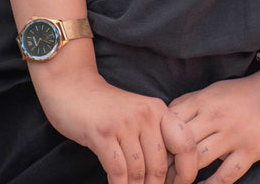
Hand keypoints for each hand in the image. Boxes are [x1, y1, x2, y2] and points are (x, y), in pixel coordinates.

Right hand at [31, 56, 197, 183]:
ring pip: (139, 172)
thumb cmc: (106, 108)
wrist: (73, 86)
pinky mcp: (103, 133)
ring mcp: (125, 123)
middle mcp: (146, 115)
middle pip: (160, 165)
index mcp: (159, 110)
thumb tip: (167, 173)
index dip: (186, 172)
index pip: (186, 145)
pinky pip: (118, 170)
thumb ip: (153, 136)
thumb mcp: (137, 115)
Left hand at [167, 54, 259, 183]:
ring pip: (199, 160)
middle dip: (168, 162)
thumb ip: (189, 103)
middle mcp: (216, 117)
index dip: (159, 139)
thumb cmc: (237, 94)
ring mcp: (233, 135)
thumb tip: (164, 119)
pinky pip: (226, 175)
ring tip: (175, 183)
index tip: (151, 152)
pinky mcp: (249, 151)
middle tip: (158, 175)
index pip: (172, 121)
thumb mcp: (211, 91)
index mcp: (204, 100)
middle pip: (182, 143)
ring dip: (184, 176)